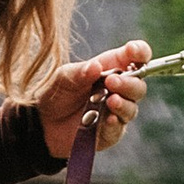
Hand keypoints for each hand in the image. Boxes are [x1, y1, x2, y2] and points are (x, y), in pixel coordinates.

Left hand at [38, 41, 149, 159]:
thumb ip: (80, 72)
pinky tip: (108, 119)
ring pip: (132, 108)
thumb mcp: (64, 77)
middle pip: (138, 85)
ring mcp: (116, 112)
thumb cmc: (58, 93)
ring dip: (123, 103)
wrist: (43, 122)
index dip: (139, 52)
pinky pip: (118, 128)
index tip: (133, 51)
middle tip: (112, 81)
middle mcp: (118, 90)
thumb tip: (96, 66)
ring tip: (110, 100)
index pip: (135, 57)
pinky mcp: (110, 132)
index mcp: (111, 68)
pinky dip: (114, 123)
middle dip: (129, 83)